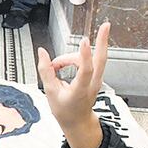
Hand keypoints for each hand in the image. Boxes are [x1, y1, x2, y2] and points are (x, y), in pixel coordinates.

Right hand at [37, 23, 110, 147]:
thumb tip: (42, 53)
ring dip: (73, 55)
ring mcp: (97, 79)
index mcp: (80, 90)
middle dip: (102, 41)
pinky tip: (63, 64)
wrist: (77, 121)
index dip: (84, 54)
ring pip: (91, 58)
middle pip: (101, 58)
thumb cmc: (65, 110)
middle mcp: (92, 83)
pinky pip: (89, 61)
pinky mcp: (96, 76)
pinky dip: (76, 58)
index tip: (84, 41)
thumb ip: (46, 71)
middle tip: (105, 26)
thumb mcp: (50, 92)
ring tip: (56, 65)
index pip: (85, 70)